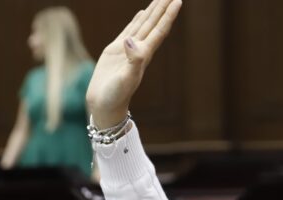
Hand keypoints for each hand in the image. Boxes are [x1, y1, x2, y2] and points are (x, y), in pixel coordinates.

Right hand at [86, 0, 181, 128]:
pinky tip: (142, 14)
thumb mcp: (125, 80)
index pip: (159, 30)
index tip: (178, 1)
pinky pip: (129, 30)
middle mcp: (139, 50)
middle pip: (154, 24)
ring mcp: (128, 49)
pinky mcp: (115, 51)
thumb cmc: (115, 96)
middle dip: (163, 8)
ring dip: (152, 12)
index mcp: (144, 55)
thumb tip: (131, 40)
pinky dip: (137, 21)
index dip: (168, 16)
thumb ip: (132, 61)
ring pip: (144, 25)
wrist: (105, 106)